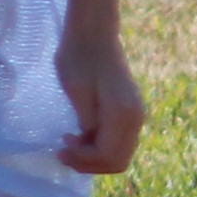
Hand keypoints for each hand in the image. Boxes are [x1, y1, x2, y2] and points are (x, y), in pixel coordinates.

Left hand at [53, 24, 147, 178]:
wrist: (93, 32)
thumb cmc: (79, 57)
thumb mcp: (77, 92)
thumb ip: (87, 122)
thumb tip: (91, 142)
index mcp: (124, 114)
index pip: (108, 156)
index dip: (83, 160)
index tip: (61, 148)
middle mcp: (136, 118)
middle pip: (118, 161)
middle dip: (89, 163)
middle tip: (63, 151)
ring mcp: (135, 115)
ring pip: (119, 153)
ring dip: (94, 156)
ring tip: (70, 142)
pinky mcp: (129, 111)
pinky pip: (118, 141)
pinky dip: (100, 145)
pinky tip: (81, 134)